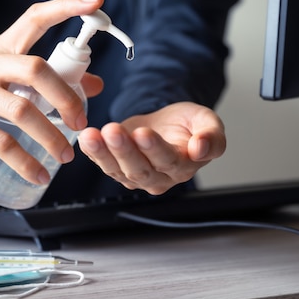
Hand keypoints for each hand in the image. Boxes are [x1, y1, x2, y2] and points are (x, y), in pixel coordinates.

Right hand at [0, 0, 104, 184]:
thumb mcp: (11, 87)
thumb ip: (51, 83)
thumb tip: (95, 84)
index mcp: (1, 48)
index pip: (34, 18)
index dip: (66, 7)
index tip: (97, 2)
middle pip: (35, 68)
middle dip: (66, 97)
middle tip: (81, 123)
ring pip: (21, 109)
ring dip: (50, 137)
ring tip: (66, 157)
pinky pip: (1, 142)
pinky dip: (25, 161)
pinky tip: (40, 175)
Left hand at [78, 101, 225, 194]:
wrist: (168, 125)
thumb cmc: (187, 125)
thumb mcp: (207, 121)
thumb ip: (212, 136)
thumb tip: (201, 148)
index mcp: (184, 166)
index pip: (168, 161)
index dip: (155, 149)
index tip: (143, 133)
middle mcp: (160, 177)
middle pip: (140, 170)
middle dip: (124, 151)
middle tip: (113, 132)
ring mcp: (137, 176)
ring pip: (119, 170)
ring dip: (103, 153)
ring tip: (92, 136)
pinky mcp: (119, 169)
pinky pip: (104, 164)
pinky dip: (93, 153)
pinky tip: (86, 139)